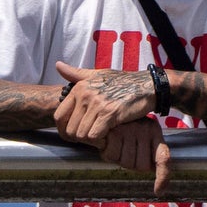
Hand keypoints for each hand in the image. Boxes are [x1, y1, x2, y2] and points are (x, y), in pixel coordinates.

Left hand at [55, 63, 175, 192]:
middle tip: (91, 136)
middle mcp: (85, 94)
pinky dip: (100, 140)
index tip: (74, 133)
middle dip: (79, 137)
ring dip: (91, 140)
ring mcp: (97, 104)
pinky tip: (109, 135)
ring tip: (101, 135)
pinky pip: (94, 135)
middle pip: (70, 129)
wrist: (148, 86)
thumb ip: (77, 73)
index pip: (59, 116)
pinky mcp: (109, 113)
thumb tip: (58, 65)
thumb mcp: (98, 74)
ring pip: (81, 135)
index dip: (64, 129)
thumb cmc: (123, 82)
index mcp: (79, 87)